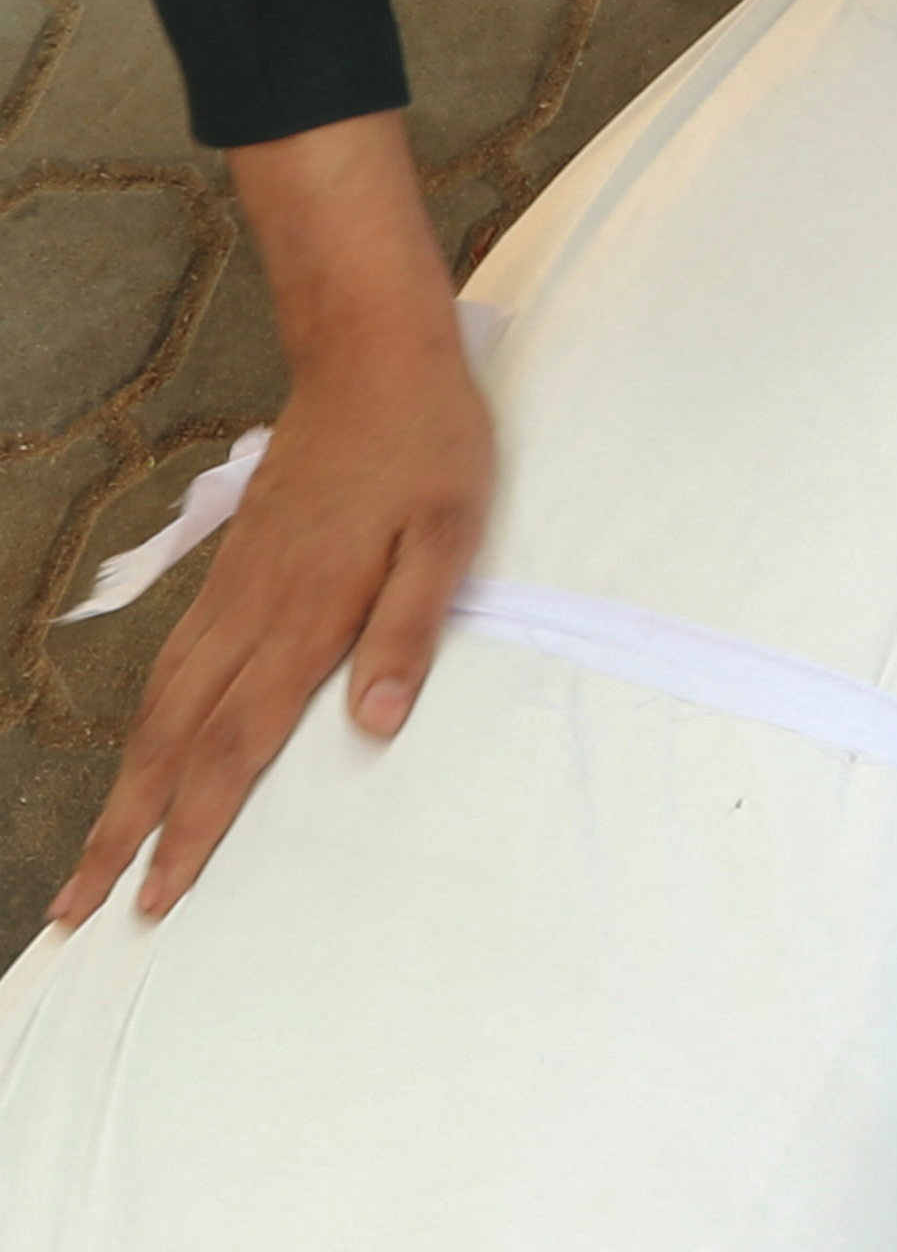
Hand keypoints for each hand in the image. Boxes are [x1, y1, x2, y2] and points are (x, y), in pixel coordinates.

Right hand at [50, 116, 490, 929]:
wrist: (372, 355)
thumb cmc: (429, 446)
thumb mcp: (450, 534)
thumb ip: (409, 630)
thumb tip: (375, 724)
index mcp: (307, 616)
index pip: (237, 747)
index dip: (195, 828)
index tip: (154, 899)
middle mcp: (252, 613)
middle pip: (173, 744)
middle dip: (123, 833)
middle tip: (75, 910)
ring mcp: (234, 590)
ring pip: (161, 708)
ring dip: (124, 787)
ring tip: (91, 855)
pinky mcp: (234, 569)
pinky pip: (174, 666)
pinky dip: (147, 727)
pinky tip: (144, 753)